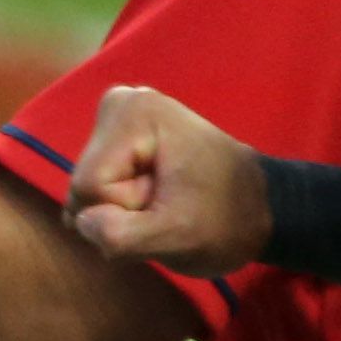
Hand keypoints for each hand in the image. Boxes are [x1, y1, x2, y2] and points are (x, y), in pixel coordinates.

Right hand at [65, 86, 271, 275]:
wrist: (258, 208)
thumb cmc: (226, 221)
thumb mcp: (177, 238)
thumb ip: (121, 235)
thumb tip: (81, 222)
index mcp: (135, 112)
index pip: (91, 185)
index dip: (124, 211)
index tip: (166, 205)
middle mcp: (120, 102)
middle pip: (85, 184)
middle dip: (120, 210)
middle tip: (167, 205)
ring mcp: (118, 115)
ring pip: (87, 188)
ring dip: (121, 210)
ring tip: (165, 201)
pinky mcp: (118, 133)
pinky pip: (95, 184)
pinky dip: (120, 203)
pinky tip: (154, 196)